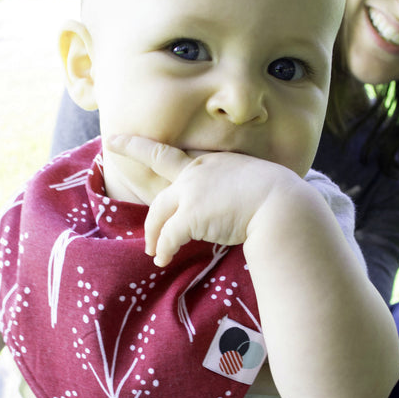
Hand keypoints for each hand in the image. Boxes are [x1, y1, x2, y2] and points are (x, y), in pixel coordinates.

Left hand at [107, 135, 297, 265]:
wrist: (283, 204)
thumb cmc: (278, 196)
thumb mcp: (254, 181)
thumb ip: (236, 187)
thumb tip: (237, 203)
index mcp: (212, 162)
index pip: (169, 153)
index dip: (138, 145)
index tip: (115, 138)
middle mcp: (197, 172)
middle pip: (158, 179)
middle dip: (139, 178)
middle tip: (124, 181)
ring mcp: (192, 192)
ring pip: (160, 213)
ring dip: (155, 233)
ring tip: (155, 251)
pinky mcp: (192, 216)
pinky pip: (170, 236)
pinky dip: (165, 248)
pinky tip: (163, 258)